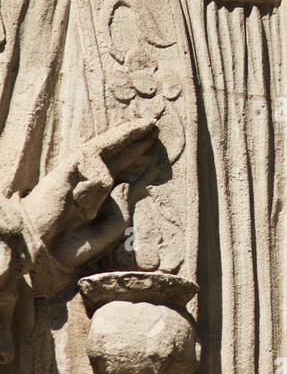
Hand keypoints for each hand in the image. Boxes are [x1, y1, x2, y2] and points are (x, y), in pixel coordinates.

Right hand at [19, 117, 157, 273]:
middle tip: (155, 127)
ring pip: (108, 147)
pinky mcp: (68, 169)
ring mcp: (80, 174)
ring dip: (128, 134)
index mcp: (102, 197)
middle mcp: (92, 182)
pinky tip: (85, 209)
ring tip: (148, 124)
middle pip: (119, 156)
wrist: (42, 248)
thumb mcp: (109, 230)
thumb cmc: (71, 243)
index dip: (141, 165)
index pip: (126, 175)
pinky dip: (96, 185)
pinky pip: (94, 169)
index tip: (157, 157)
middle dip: (137, 142)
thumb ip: (123, 210)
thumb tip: (125, 184)